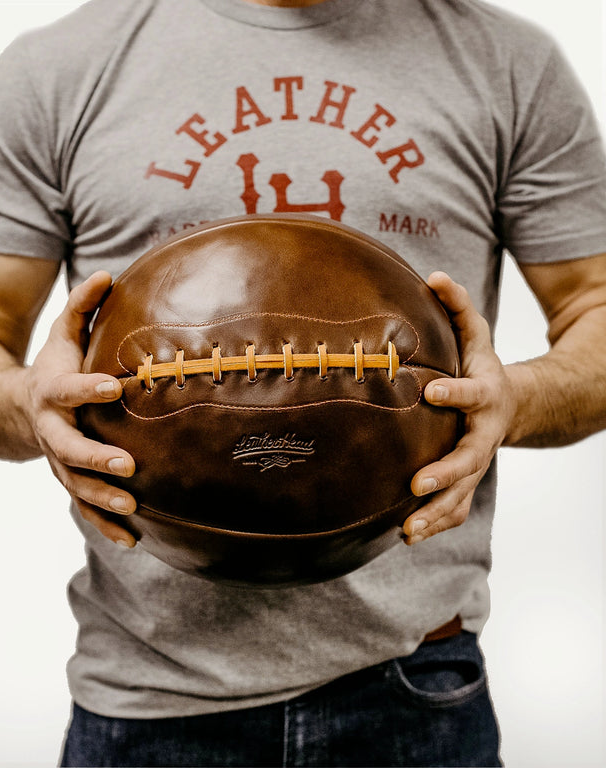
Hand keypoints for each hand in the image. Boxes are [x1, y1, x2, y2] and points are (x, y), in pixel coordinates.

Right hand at [23, 271, 136, 546]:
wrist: (19, 408)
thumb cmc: (53, 368)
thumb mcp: (62, 336)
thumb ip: (82, 307)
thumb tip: (108, 273)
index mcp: (52, 392)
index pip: (68, 390)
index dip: (87, 388)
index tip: (115, 387)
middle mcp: (53, 431)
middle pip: (68, 449)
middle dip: (96, 458)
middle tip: (128, 467)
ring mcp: (58, 461)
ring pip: (75, 486)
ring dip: (101, 500)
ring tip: (133, 509)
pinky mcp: (69, 480)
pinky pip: (84, 507)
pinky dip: (104, 525)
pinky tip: (132, 540)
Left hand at [403, 272, 515, 544]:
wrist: (509, 405)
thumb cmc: (482, 367)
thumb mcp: (475, 333)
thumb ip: (457, 306)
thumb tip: (433, 276)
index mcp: (483, 394)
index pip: (469, 393)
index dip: (453, 393)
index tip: (428, 392)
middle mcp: (482, 433)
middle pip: (468, 457)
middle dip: (445, 472)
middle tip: (417, 484)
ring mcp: (477, 461)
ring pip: (463, 493)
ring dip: (437, 512)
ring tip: (409, 529)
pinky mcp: (467, 481)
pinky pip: (456, 507)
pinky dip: (436, 523)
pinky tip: (407, 535)